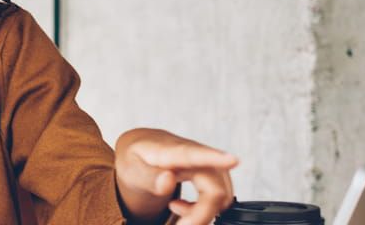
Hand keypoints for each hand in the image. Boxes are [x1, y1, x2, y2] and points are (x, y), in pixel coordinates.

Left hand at [114, 128, 237, 224]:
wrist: (142, 149)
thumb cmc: (137, 159)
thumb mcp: (131, 169)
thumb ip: (148, 177)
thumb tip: (167, 181)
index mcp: (170, 150)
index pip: (194, 154)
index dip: (215, 157)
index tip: (233, 160)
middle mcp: (195, 153)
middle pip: (213, 189)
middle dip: (200, 215)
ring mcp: (207, 163)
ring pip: (220, 196)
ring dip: (202, 213)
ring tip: (175, 209)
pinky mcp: (213, 173)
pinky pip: (220, 197)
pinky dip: (204, 209)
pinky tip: (182, 207)